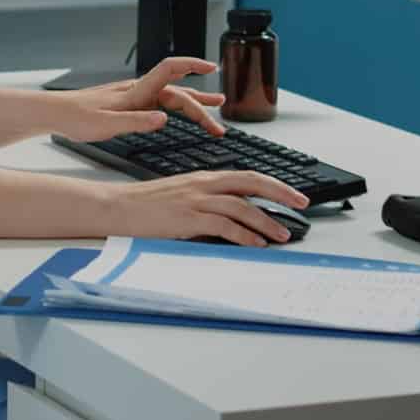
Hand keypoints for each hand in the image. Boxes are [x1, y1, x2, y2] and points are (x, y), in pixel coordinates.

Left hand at [55, 57, 226, 142]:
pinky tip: (179, 112)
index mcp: (135, 92)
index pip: (169, 69)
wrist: (55, 114)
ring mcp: (134, 96)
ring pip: (170, 97)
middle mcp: (137, 90)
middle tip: (220, 118)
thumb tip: (165, 118)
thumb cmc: (77, 118)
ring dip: (193, 104)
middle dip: (201, 102)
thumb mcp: (107, 125)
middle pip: (177, 90)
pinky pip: (159, 102)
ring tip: (215, 107)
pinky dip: (176, 107)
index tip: (211, 67)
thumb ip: (137, 121)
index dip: (191, 65)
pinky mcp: (128, 104)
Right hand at [112, 170, 309, 245]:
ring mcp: (196, 200)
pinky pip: (225, 225)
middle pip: (251, 183)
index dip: (273, 184)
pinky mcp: (188, 217)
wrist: (118, 207)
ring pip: (242, 206)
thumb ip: (206, 204)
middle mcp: (203, 184)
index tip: (292, 194)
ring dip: (266, 221)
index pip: (246, 176)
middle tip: (302, 204)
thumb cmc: (144, 206)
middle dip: (280, 193)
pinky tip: (256, 243)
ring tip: (282, 234)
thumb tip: (232, 220)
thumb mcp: (181, 198)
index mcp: (203, 178)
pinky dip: (245, 234)